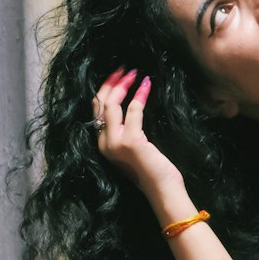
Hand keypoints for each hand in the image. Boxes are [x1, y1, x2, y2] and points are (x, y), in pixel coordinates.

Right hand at [92, 68, 185, 201]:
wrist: (162, 190)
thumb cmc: (152, 170)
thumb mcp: (134, 147)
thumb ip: (127, 130)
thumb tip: (131, 106)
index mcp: (102, 144)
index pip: (96, 110)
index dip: (105, 90)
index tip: (117, 76)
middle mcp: (104, 142)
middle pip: (100, 103)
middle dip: (111, 82)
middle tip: (123, 68)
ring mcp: (115, 142)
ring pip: (112, 104)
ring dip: (124, 84)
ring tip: (134, 72)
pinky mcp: (130, 141)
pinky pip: (134, 110)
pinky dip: (140, 94)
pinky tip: (147, 84)